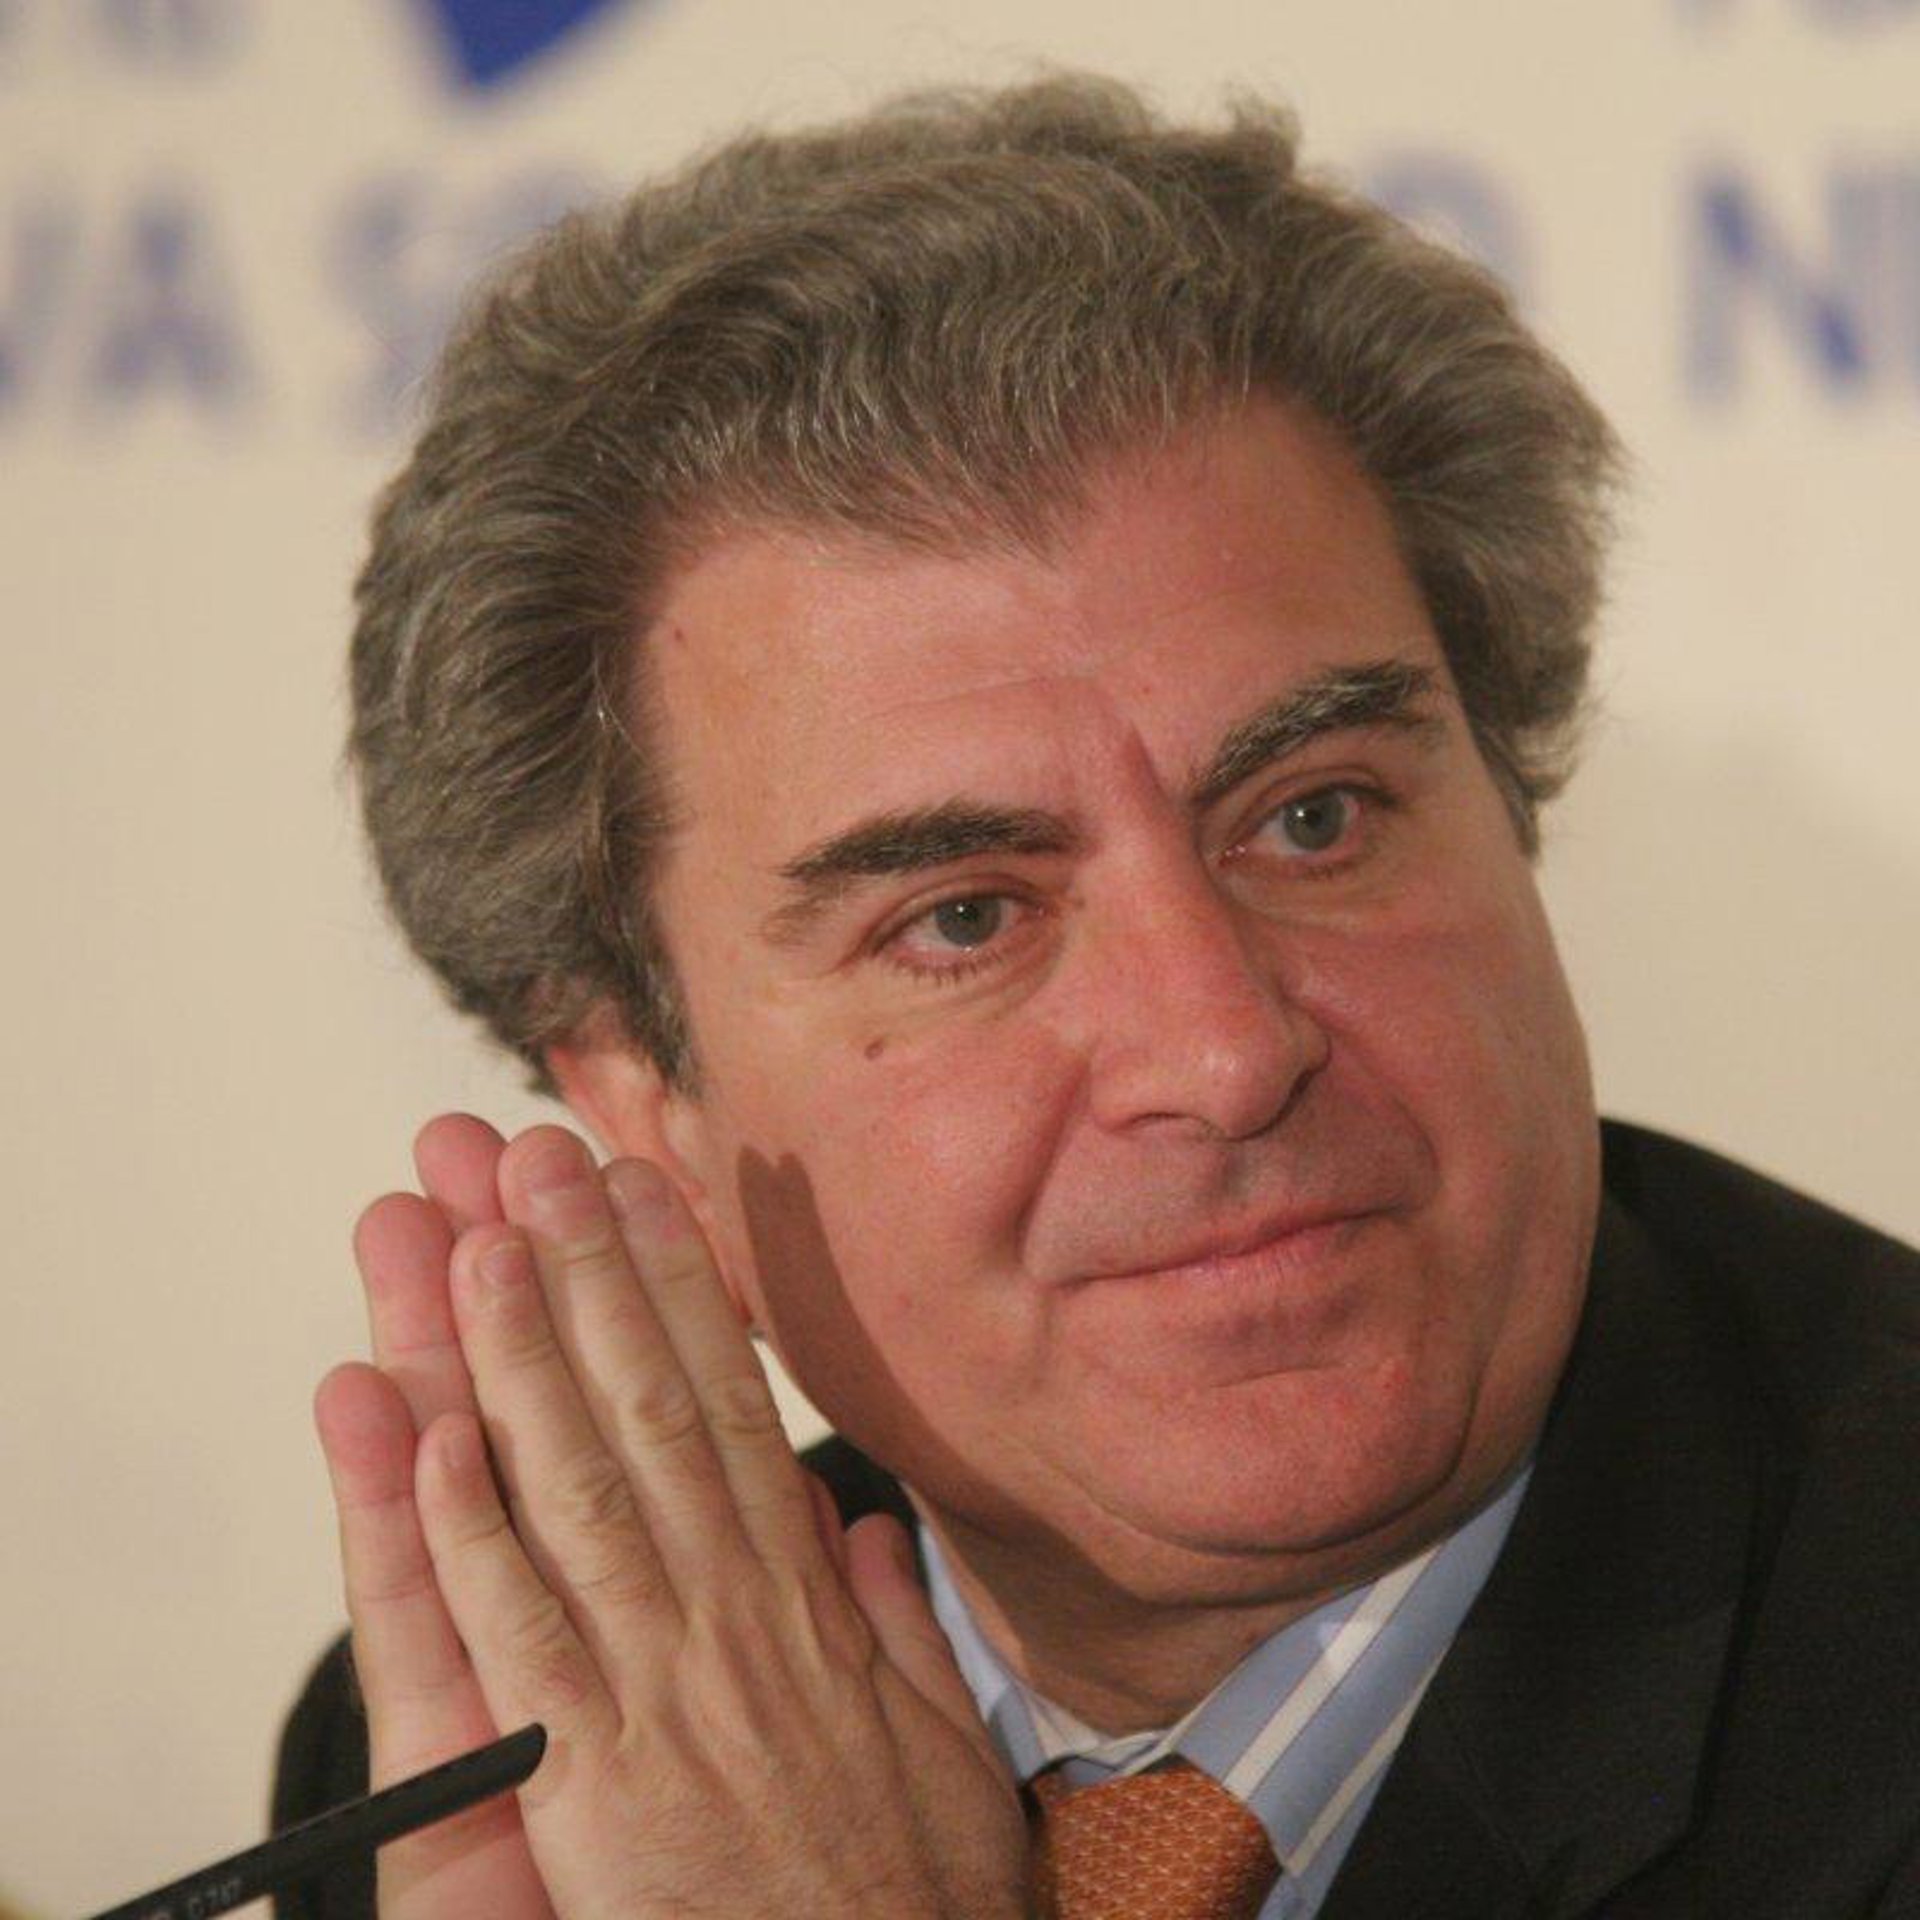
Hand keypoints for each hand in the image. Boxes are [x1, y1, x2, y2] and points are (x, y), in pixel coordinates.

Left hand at [316, 1119, 1027, 1919]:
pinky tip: (432, 1442)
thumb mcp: (938, 1745)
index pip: (729, 1407)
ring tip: (473, 1242)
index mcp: (801, 1605)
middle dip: (588, 1272)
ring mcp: (659, 1686)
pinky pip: (520, 1638)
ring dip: (521, 1359)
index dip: (681, 1287)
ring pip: (579, 1489)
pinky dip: (471, 1537)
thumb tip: (858, 1530)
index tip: (643, 1188)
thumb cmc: (900, 1904)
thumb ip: (894, 1626)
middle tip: (536, 1158)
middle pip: (647, 1411)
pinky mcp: (591, 1779)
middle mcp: (730, 1615)